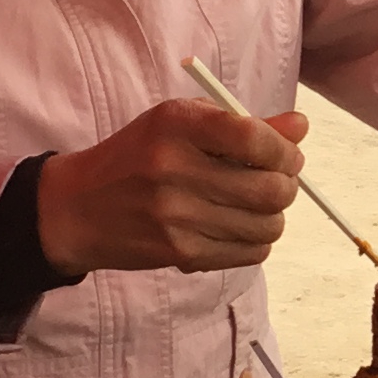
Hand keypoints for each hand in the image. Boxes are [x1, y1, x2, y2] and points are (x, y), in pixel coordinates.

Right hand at [36, 100, 308, 276]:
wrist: (76, 209)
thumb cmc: (137, 157)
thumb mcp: (180, 124)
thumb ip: (242, 124)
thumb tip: (300, 126)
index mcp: (177, 125)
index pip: (253, 138)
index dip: (284, 150)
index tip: (287, 155)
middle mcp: (174, 168)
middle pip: (269, 189)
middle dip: (287, 186)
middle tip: (280, 182)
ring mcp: (176, 216)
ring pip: (266, 225)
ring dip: (274, 217)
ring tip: (258, 207)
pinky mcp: (178, 252)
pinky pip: (248, 253)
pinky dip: (256, 242)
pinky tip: (240, 228)